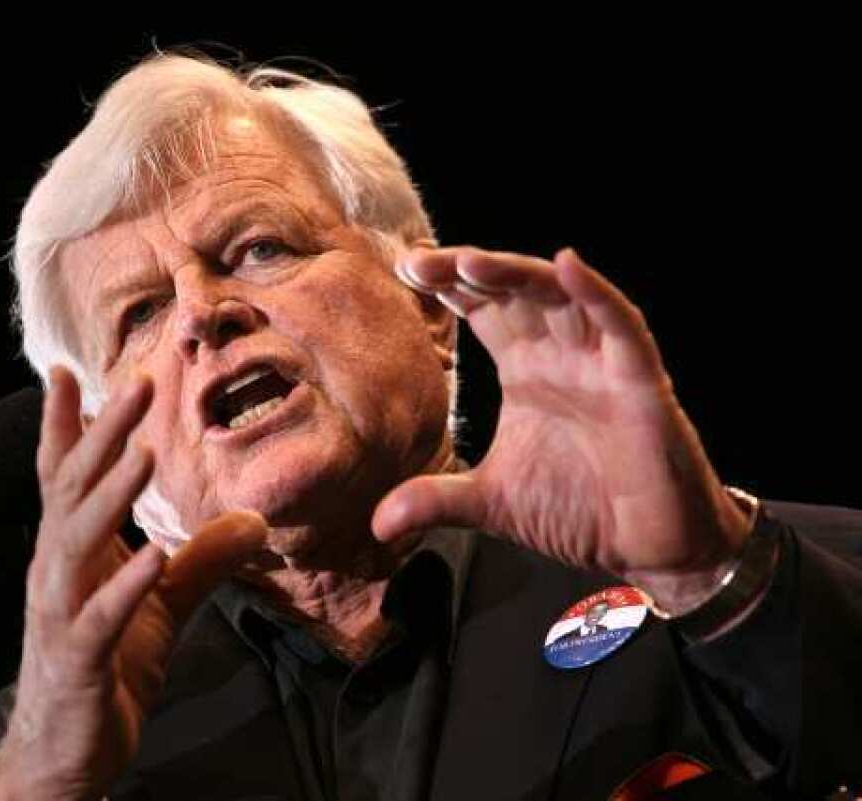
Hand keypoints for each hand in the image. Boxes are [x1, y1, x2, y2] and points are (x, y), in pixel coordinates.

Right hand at [0, 367, 267, 800]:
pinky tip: (152, 556)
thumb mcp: (162, 603)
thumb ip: (201, 559)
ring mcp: (61, 613)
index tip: (70, 372)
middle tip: (136, 381)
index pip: (65, 476)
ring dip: (110, 494)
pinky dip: (124, 585)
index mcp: (72, 552)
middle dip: (103, 434)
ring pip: (76, 542)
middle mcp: (56, 571)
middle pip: (73, 490)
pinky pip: (99, 617)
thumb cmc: (107, 665)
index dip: (68, 425)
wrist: (67, 751)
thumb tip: (254, 521)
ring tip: (141, 451)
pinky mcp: (78, 658)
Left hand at [373, 247, 751, 610]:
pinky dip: (596, 293)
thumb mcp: (492, 503)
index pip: (482, 309)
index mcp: (524, 369)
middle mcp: (559, 354)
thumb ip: (436, 501)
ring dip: (516, 274)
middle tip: (415, 264)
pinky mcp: (640, 380)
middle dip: (466, 271)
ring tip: (468, 262)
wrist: (647, 549)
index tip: (401, 269)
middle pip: (510, 291)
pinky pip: (620, 325)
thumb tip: (376, 523)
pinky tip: (567, 264)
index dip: (448, 285)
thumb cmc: (578, 511)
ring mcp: (600, 362)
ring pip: (558, 296)